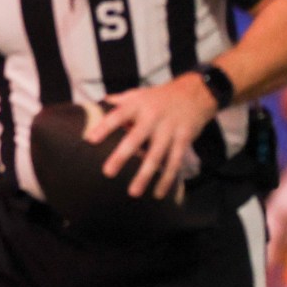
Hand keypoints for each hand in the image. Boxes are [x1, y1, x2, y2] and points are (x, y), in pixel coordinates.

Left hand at [91, 77, 216, 199]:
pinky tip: (158, 193)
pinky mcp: (184, 139)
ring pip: (156, 155)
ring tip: (133, 192)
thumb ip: (119, 101)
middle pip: (135, 138)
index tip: (90, 140)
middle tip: (107, 173)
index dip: (104, 127)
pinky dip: (167, 179)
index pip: (117, 116)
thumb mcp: (139, 94)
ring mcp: (169, 129)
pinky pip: (174, 162)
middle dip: (121, 156)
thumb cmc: (159, 97)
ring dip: (144, 175)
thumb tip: (98, 104)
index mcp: (138, 105)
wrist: (196, 93)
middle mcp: (153, 117)